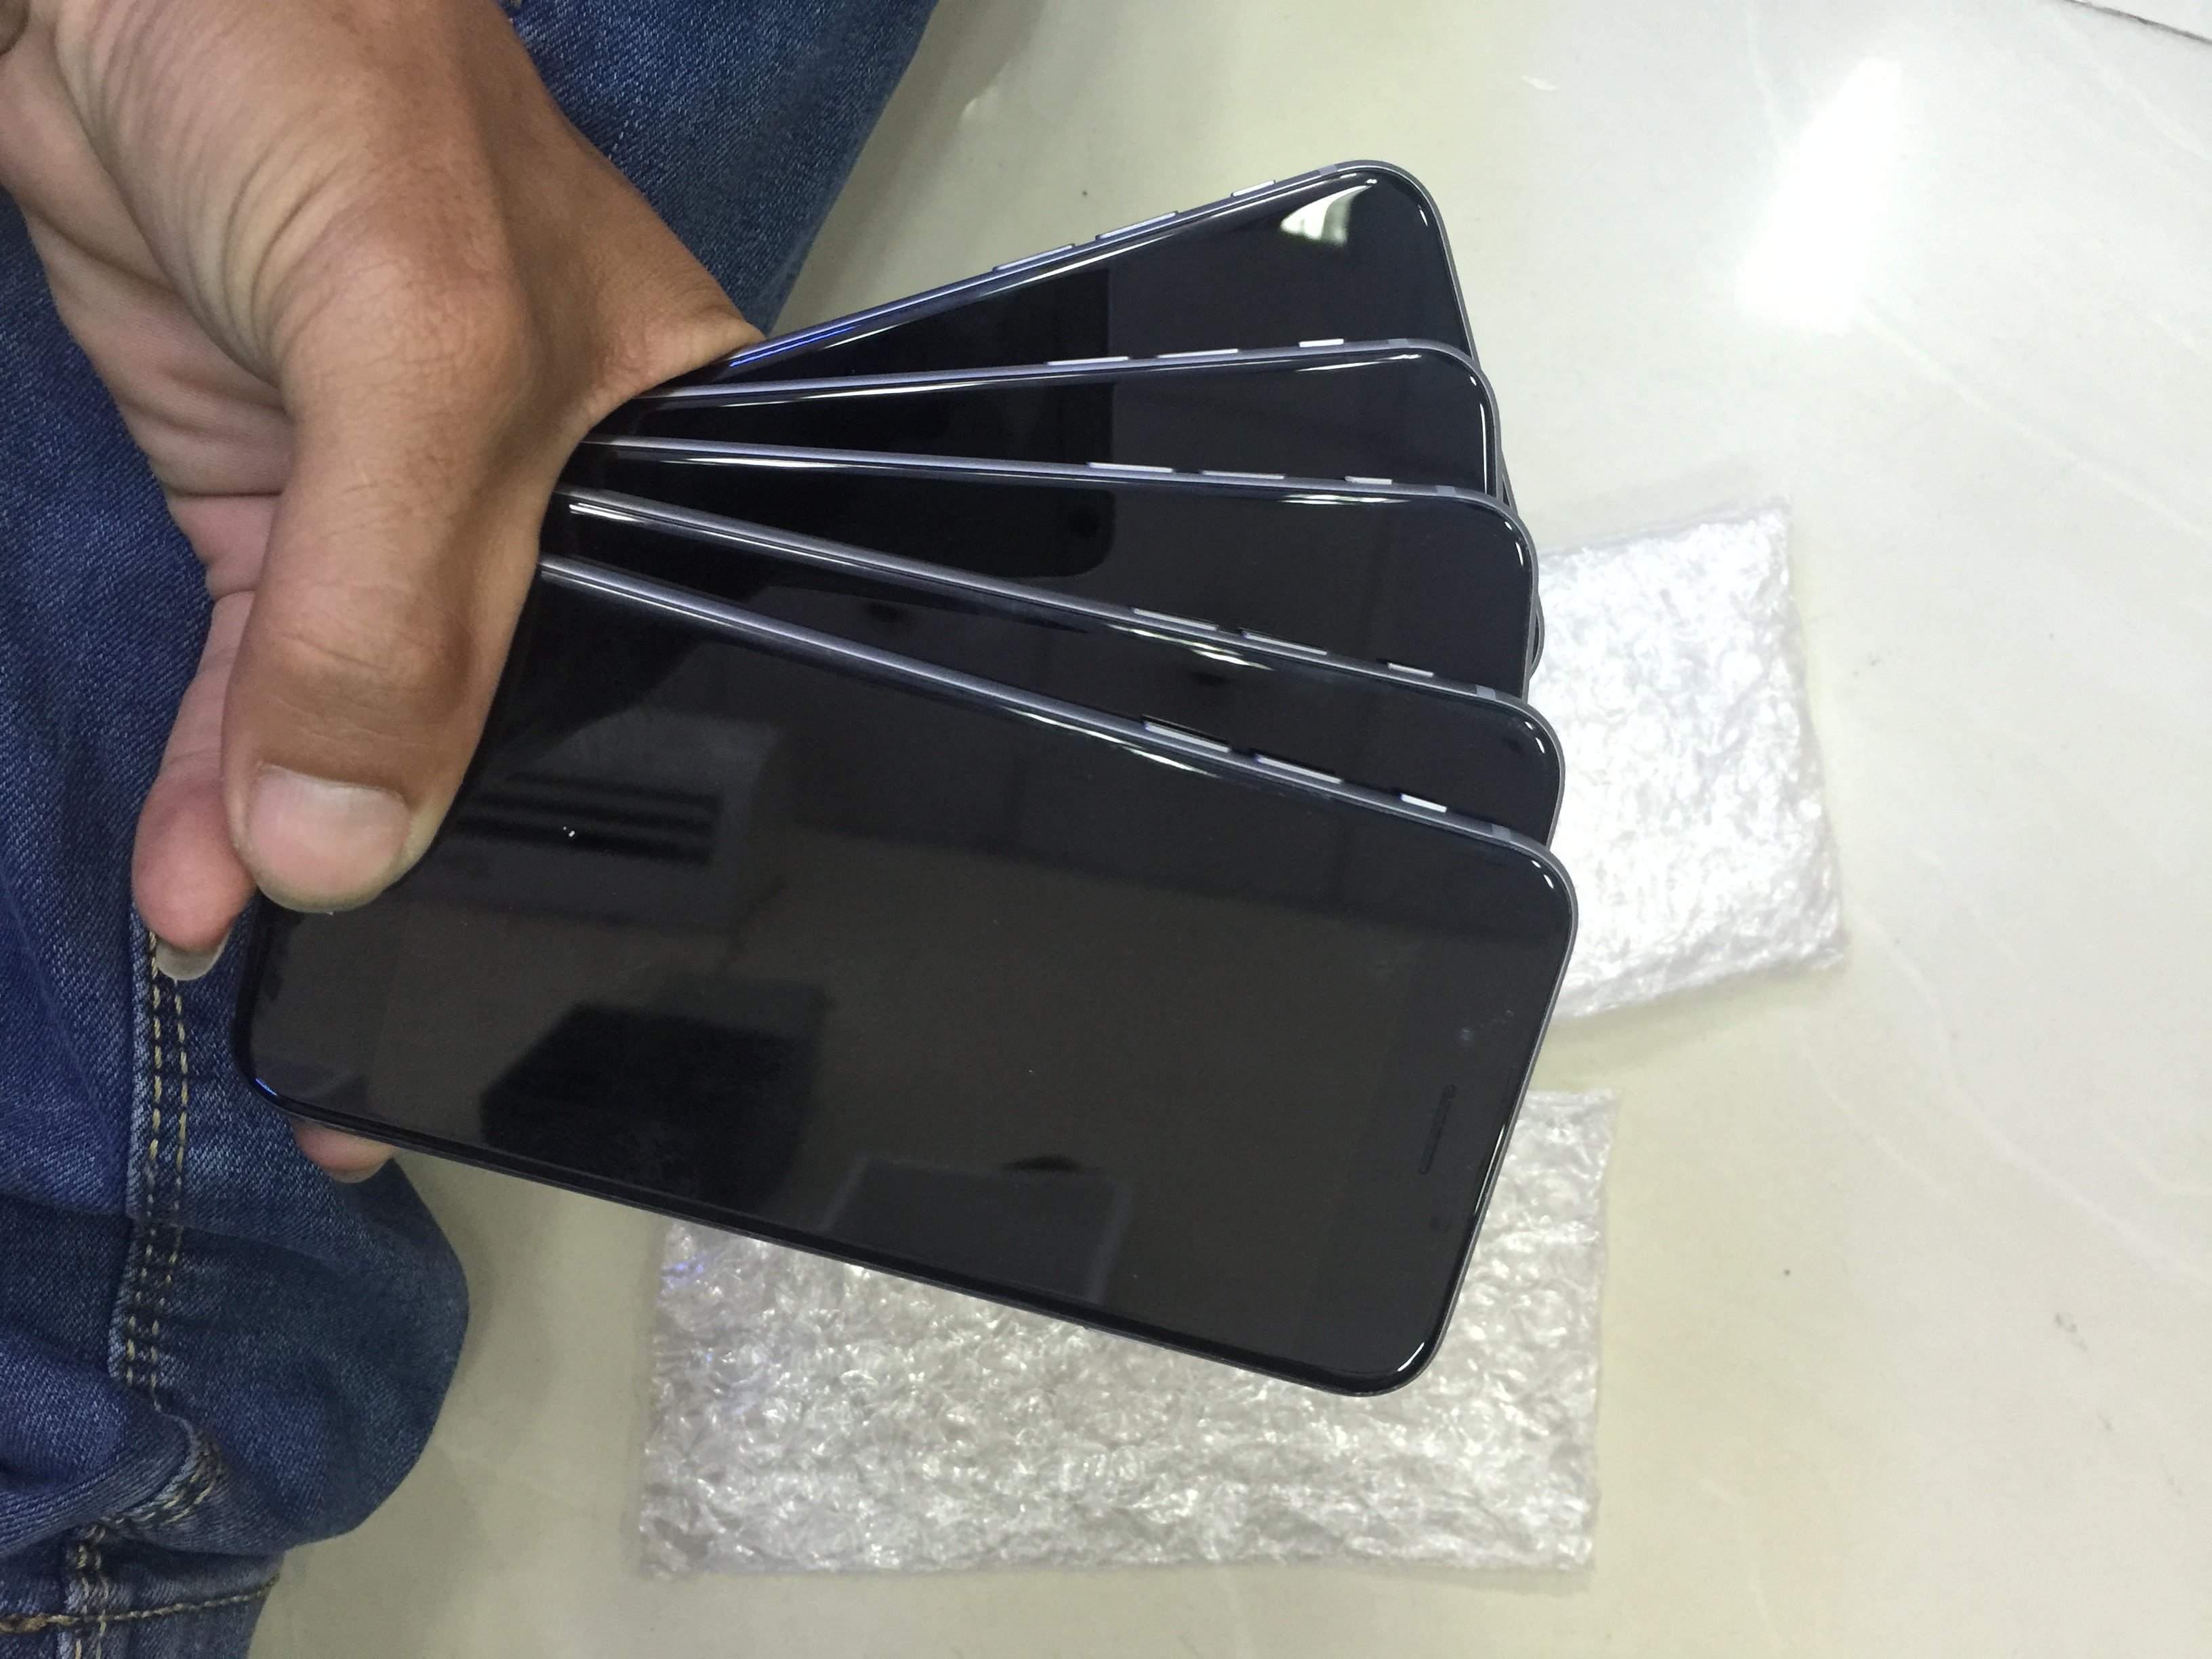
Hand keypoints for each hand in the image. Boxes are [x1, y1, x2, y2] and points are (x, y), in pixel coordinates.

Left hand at [0, 0, 756, 1176]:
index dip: (653, 829)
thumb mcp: (415, 350)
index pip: (690, 675)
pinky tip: (197, 894)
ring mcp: (396, 509)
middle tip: (424, 1058)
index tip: (586, 990)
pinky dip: (216, 786)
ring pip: (373, 723)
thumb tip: (333, 859)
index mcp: (680, 452)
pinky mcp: (264, 504)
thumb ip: (388, 606)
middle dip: (467, 879)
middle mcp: (557, 498)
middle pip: (531, 724)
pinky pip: (253, 685)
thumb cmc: (334, 86)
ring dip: (312, 857)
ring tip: (291, 1020)